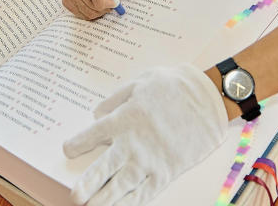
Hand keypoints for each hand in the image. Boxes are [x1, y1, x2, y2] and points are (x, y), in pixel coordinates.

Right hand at [63, 0, 121, 19]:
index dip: (106, 0)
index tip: (115, 2)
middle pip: (92, 4)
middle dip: (105, 7)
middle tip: (112, 3)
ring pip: (88, 12)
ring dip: (99, 12)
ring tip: (104, 3)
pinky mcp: (65, 1)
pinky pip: (82, 15)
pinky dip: (91, 13)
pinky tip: (95, 5)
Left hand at [64, 64, 227, 204]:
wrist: (208, 99)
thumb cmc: (174, 86)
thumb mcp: (140, 82)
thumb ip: (114, 99)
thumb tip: (97, 114)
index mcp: (123, 119)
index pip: (91, 136)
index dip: (76, 144)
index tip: (69, 149)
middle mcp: (132, 144)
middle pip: (101, 171)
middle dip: (86, 185)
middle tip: (75, 196)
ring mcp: (149, 162)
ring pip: (120, 188)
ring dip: (103, 200)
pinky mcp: (166, 173)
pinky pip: (145, 194)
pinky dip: (131, 203)